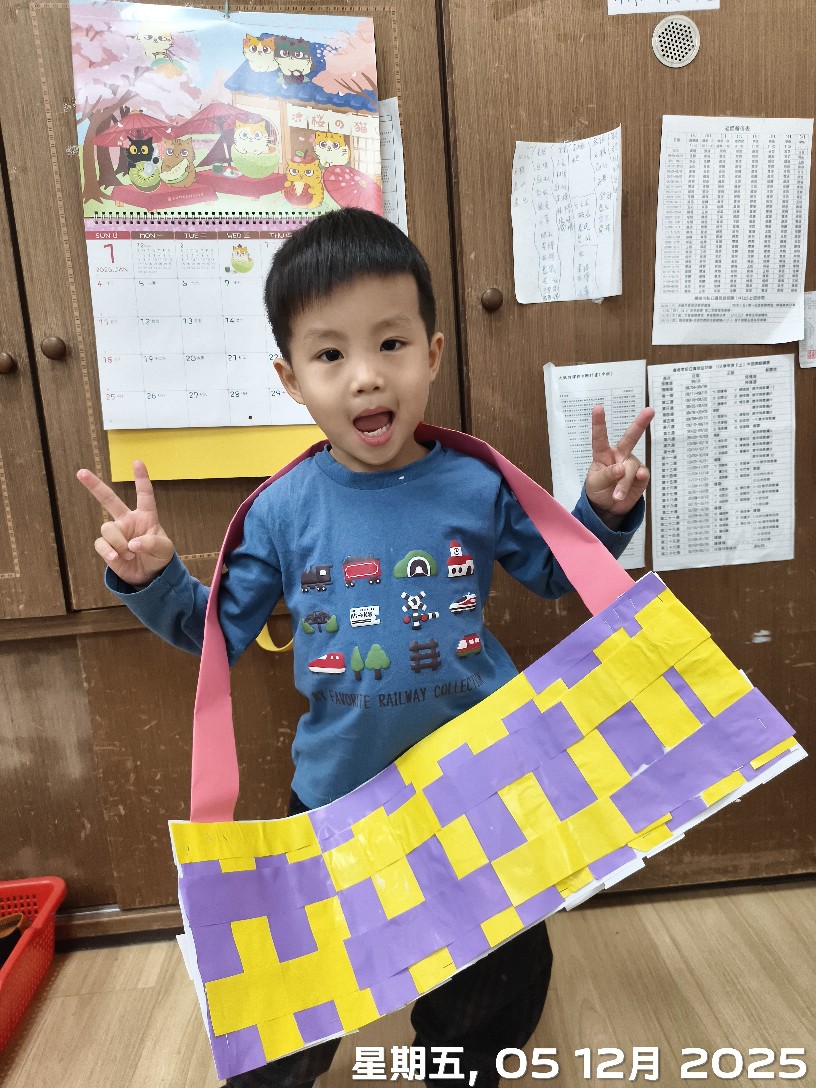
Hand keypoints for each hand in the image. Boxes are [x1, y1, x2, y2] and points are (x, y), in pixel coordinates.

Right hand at [76, 460, 174, 586]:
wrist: (150, 575)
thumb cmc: (160, 557)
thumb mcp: (164, 550)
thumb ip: (151, 543)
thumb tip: (132, 543)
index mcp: (145, 516)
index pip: (144, 494)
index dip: (141, 479)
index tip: (137, 462)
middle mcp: (127, 521)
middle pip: (108, 499)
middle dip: (94, 486)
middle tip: (80, 472)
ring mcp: (116, 533)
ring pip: (107, 528)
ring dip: (119, 543)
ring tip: (130, 554)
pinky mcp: (107, 547)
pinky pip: (101, 544)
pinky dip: (109, 552)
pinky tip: (117, 559)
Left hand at [584, 405, 653, 526]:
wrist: (608, 508)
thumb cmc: (598, 490)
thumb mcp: (595, 483)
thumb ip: (607, 474)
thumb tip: (622, 468)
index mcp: (603, 454)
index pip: (600, 437)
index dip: (599, 422)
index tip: (598, 407)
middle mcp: (619, 455)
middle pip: (631, 438)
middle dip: (640, 423)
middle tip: (650, 410)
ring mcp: (631, 464)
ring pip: (631, 468)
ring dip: (624, 483)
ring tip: (616, 496)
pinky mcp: (641, 476)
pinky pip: (641, 475)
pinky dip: (637, 480)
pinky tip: (638, 479)